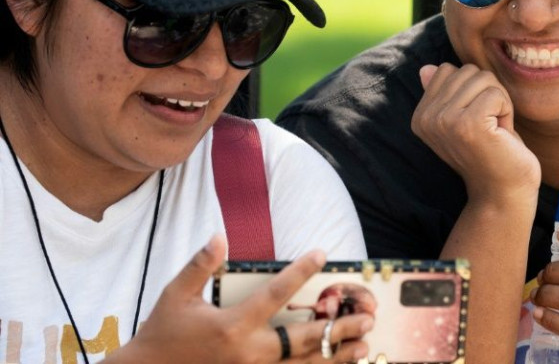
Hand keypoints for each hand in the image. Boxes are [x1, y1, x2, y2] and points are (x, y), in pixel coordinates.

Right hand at [109, 235, 372, 363]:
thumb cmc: (163, 332)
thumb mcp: (176, 294)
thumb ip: (201, 265)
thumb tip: (220, 236)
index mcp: (233, 324)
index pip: (276, 293)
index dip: (301, 271)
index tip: (322, 253)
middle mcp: (249, 351)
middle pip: (304, 338)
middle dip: (338, 326)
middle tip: (366, 316)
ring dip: (337, 355)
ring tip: (364, 345)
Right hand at [412, 63, 539, 205]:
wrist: (502, 192)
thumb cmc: (489, 153)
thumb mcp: (463, 120)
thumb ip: (443, 94)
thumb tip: (426, 68)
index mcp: (421, 116)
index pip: (448, 70)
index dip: (472, 91)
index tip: (476, 121)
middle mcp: (426, 118)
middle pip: (467, 71)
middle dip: (488, 94)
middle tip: (489, 127)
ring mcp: (444, 121)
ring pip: (483, 79)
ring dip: (499, 102)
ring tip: (495, 130)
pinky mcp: (467, 124)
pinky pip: (496, 93)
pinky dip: (507, 110)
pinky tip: (501, 134)